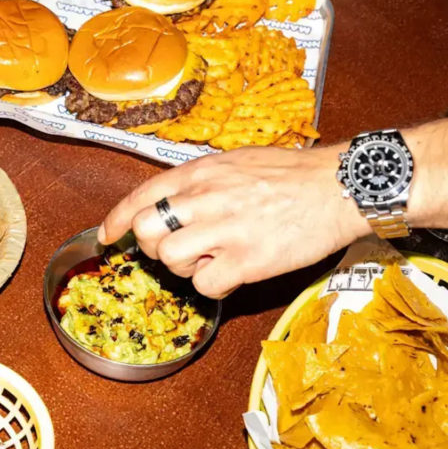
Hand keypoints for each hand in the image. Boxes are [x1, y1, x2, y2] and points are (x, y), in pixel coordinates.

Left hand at [97, 147, 369, 298]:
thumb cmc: (289, 174)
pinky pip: (204, 284)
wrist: (339, 186)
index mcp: (199, 172)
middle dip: (151, 246)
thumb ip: (198, 181)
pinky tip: (231, 272)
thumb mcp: (234, 162)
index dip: (117, 220)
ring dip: (185, 266)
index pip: (140, 196)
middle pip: (146, 230)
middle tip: (175, 248)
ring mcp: (224, 229)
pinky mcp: (247, 260)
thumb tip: (170, 201)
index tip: (108, 236)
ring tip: (212, 257)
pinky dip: (212, 285)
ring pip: (169, 258)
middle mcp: (205, 198)